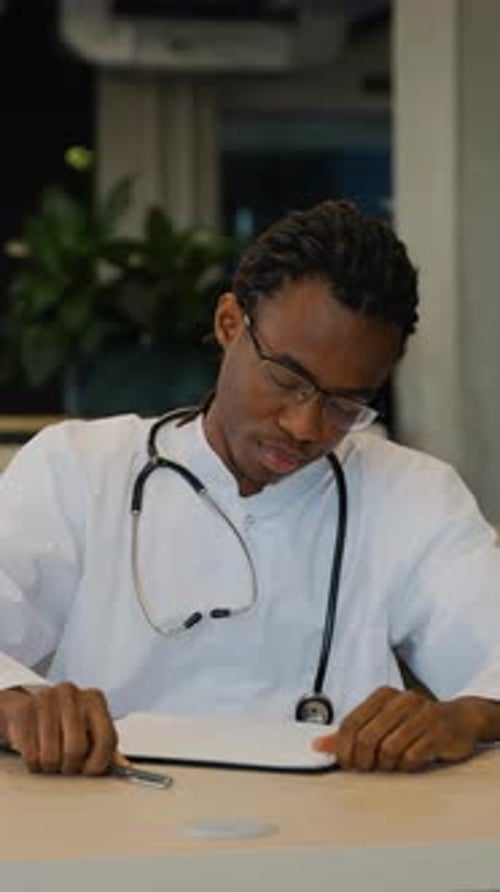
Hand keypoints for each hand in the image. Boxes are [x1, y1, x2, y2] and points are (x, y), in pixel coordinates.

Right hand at [0, 682, 117, 774]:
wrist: (32, 705)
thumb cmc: (67, 722)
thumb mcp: (91, 729)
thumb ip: (108, 747)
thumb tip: (125, 766)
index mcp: (95, 699)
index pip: (106, 738)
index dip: (99, 762)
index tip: (90, 770)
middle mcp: (72, 694)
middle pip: (76, 749)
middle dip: (71, 766)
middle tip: (67, 765)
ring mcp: (47, 698)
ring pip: (51, 756)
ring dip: (51, 766)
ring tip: (52, 757)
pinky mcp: (25, 710)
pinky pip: (31, 754)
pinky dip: (34, 762)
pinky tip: (37, 751)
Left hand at [313, 686, 481, 771]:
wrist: (459, 719)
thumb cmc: (415, 722)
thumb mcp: (381, 722)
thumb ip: (351, 733)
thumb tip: (317, 746)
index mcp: (383, 695)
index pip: (351, 723)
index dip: (343, 748)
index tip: (345, 763)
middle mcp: (401, 700)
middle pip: (367, 738)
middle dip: (363, 760)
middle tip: (367, 768)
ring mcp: (422, 714)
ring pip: (388, 749)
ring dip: (386, 764)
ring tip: (390, 764)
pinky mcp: (438, 732)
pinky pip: (411, 757)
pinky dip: (405, 766)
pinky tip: (408, 763)